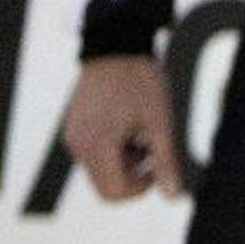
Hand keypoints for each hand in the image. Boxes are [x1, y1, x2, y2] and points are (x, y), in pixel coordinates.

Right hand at [61, 55, 184, 199]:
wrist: (115, 47)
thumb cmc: (140, 81)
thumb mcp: (160, 122)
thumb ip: (165, 161)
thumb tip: (171, 196)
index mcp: (98, 144)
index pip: (114, 193)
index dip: (141, 188)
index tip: (156, 164)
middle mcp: (78, 144)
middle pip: (106, 187)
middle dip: (132, 175)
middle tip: (149, 147)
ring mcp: (72, 137)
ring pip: (101, 172)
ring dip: (124, 162)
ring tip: (138, 132)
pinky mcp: (73, 130)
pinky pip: (93, 155)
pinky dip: (113, 151)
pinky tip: (126, 127)